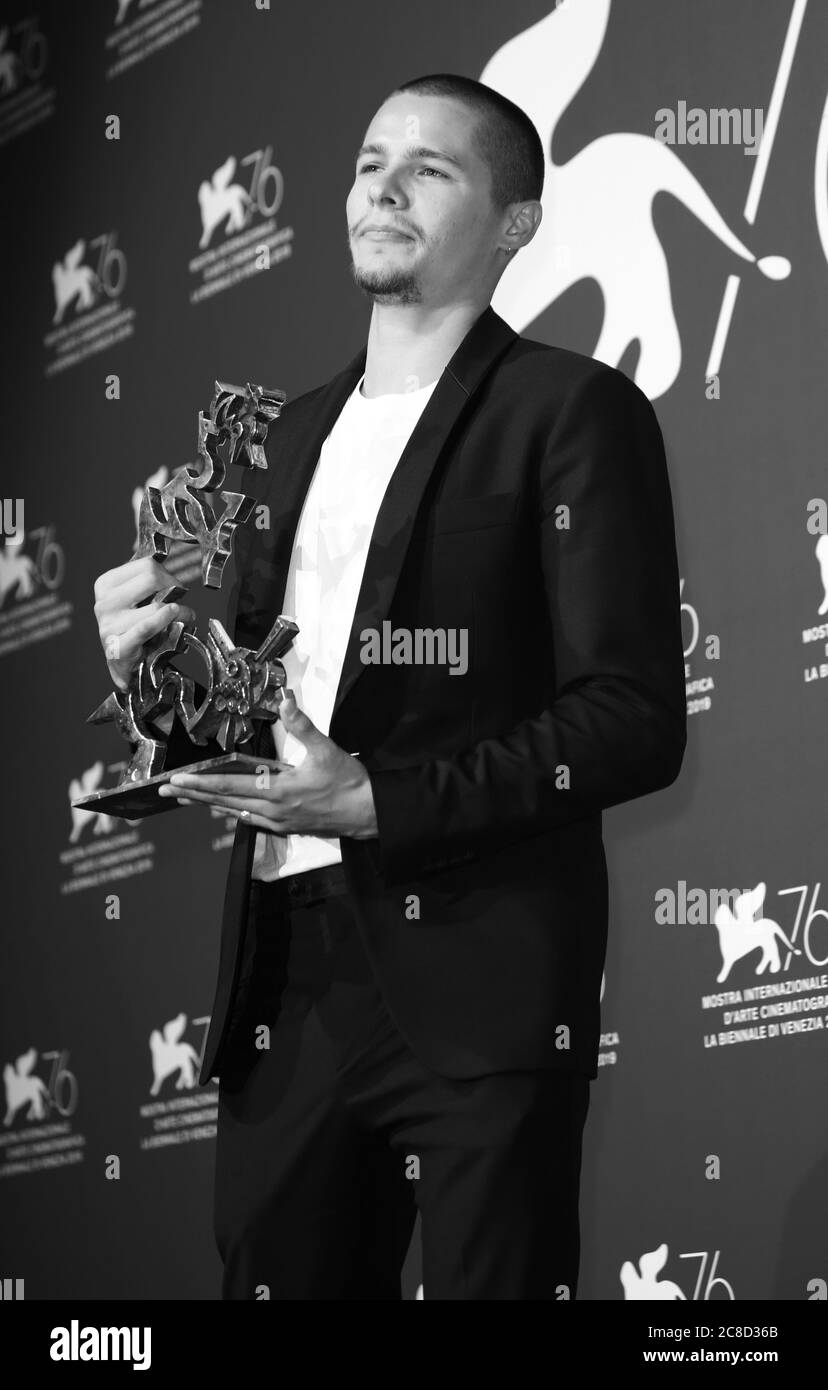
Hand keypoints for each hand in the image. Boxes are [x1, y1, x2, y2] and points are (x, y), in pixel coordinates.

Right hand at [93, 557, 196, 691]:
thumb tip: (176, 565)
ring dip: (180, 610)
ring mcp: (108, 625)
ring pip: (156, 605)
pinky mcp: (117, 647)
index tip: (174, 585)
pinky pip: (147, 627)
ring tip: (185, 614)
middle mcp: (103, 603)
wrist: (125, 665)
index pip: (146, 565)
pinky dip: (167, 621)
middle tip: (181, 598)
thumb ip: (149, 582)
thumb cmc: (133, 627)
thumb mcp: (136, 599)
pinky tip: (178, 619)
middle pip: (152, 579)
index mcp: (105, 584)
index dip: (168, 574)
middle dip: (175, 587)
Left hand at [157, 690, 377, 838]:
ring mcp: (278, 822)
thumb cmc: (347, 782)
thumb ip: (302, 725)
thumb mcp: (326, 749)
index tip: (177, 780)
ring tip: (188, 799)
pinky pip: (252, 821)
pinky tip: (227, 809)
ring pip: (235, 813)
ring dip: (210, 805)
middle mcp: (272, 810)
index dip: (199, 783)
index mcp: (277, 791)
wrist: (368, 812)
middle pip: (224, 802)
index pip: (228, 786)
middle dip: (194, 795)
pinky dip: (234, 812)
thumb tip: (285, 700)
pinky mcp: (286, 828)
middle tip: (168, 791)